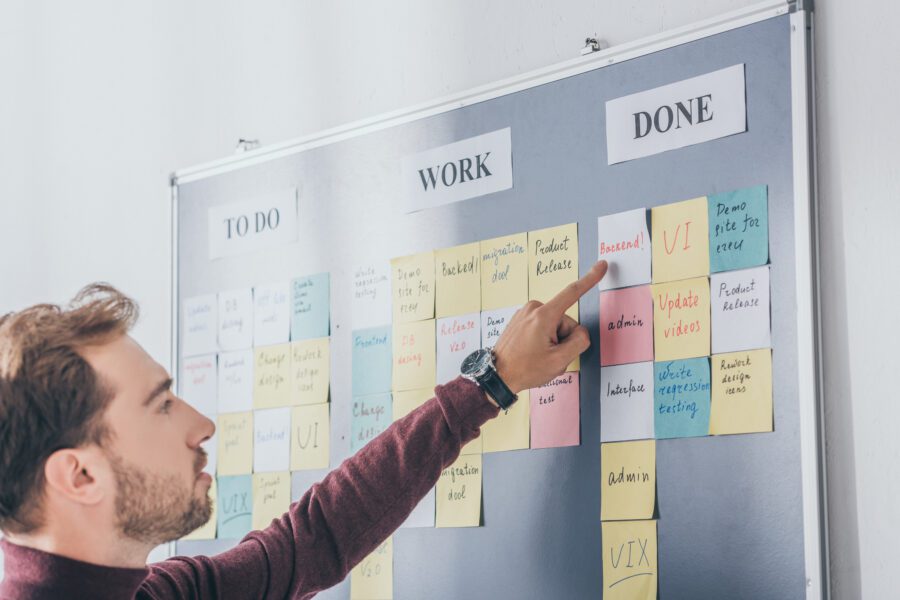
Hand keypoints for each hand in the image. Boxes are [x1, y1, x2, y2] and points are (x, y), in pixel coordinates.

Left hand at [492, 260, 607, 393]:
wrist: (497, 376)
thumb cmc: (525, 369)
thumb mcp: (559, 360)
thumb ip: (579, 342)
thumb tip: (581, 332)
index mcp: (544, 315)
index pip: (572, 292)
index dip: (590, 279)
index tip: (601, 265)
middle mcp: (533, 309)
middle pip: (565, 321)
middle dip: (563, 339)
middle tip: (548, 356)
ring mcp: (525, 313)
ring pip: (554, 325)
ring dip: (553, 341)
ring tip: (538, 356)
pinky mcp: (521, 319)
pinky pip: (543, 326)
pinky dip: (543, 339)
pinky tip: (532, 352)